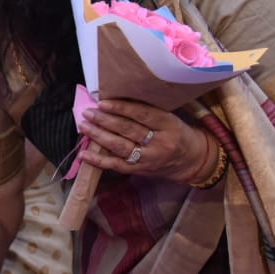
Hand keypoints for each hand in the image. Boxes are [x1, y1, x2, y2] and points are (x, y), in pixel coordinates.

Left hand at [76, 99, 208, 184]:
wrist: (190, 160)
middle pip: (129, 130)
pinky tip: (84, 154)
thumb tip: (114, 102)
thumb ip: (147, 112)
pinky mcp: (141, 171)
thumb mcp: (169, 118)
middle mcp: (160, 143)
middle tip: (88, 113)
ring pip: (121, 147)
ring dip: (99, 136)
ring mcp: (149, 159)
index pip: (142, 114)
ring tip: (84, 127)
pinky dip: (99, 160)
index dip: (121, 108)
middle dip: (105, 121)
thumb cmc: (176, 133)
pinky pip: (117, 166)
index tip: (103, 103)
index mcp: (168, 125)